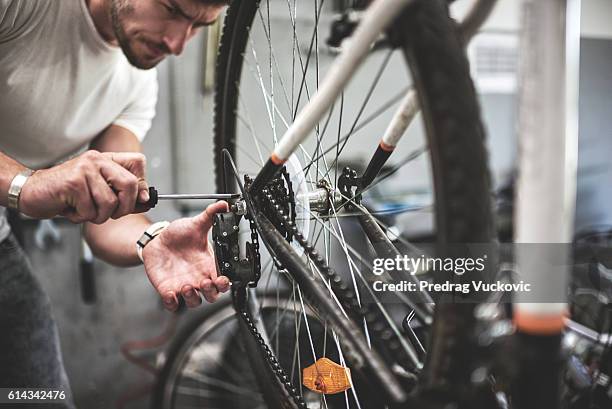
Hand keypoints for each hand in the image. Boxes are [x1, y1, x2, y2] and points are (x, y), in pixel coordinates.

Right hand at [20, 150, 148, 223]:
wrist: (31, 192)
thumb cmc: (67, 195)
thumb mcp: (99, 192)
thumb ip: (123, 194)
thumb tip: (146, 199)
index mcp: (106, 159)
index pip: (139, 162)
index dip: (140, 184)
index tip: (133, 199)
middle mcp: (97, 160)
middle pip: (130, 185)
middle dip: (123, 208)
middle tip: (108, 214)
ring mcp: (84, 169)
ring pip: (110, 203)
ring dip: (98, 216)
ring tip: (84, 210)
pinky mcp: (73, 183)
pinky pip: (91, 211)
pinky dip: (82, 217)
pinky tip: (70, 209)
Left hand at [142, 201, 230, 310]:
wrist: (157, 240)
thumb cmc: (179, 235)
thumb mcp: (195, 224)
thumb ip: (210, 215)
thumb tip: (223, 204)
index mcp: (208, 266)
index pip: (223, 282)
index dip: (225, 285)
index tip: (222, 280)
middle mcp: (199, 278)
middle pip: (212, 296)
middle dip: (211, 293)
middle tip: (205, 283)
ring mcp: (183, 286)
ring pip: (194, 302)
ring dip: (192, 298)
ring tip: (187, 286)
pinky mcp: (168, 289)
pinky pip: (173, 304)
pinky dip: (173, 303)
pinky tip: (170, 293)